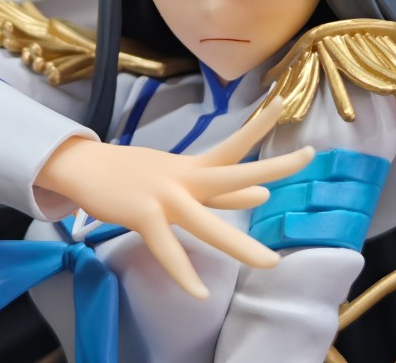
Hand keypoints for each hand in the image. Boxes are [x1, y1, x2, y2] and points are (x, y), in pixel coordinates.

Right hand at [36, 97, 313, 297]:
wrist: (86, 167)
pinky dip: (182, 271)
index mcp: (193, 167)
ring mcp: (164, 195)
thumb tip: (263, 196)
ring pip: (206, 221)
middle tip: (309, 154)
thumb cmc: (136, 176)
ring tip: (271, 263)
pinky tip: (199, 293)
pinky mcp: (142, 215)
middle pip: (233, 173)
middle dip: (272, 167)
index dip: (259, 126)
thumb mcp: (180, 177)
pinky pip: (166, 248)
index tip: (283, 103)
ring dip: (238, 244)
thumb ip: (221, 192)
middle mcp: (185, 177)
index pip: (233, 146)